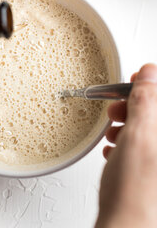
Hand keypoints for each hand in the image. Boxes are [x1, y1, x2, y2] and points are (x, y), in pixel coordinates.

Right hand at [96, 64, 156, 227]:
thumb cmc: (135, 191)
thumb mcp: (139, 134)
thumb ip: (145, 99)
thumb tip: (150, 73)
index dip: (151, 84)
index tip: (134, 82)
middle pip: (156, 112)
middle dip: (135, 106)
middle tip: (118, 110)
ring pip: (149, 128)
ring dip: (129, 124)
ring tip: (113, 133)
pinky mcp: (152, 171)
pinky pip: (143, 145)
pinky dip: (128, 141)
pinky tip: (115, 149)